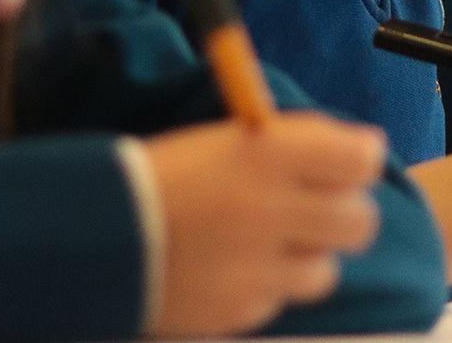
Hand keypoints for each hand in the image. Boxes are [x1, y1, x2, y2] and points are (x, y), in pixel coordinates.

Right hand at [142, 113, 385, 338]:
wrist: (91, 234)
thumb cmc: (160, 174)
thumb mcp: (225, 142)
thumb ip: (287, 150)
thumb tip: (351, 157)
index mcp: (268, 154)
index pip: (360, 160)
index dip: (359, 159)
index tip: (348, 160)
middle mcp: (273, 210)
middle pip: (359, 222)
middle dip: (344, 213)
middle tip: (318, 207)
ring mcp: (259, 268)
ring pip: (326, 271)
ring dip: (306, 257)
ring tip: (269, 245)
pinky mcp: (241, 310)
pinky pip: (278, 300)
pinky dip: (266, 287)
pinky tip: (231, 270)